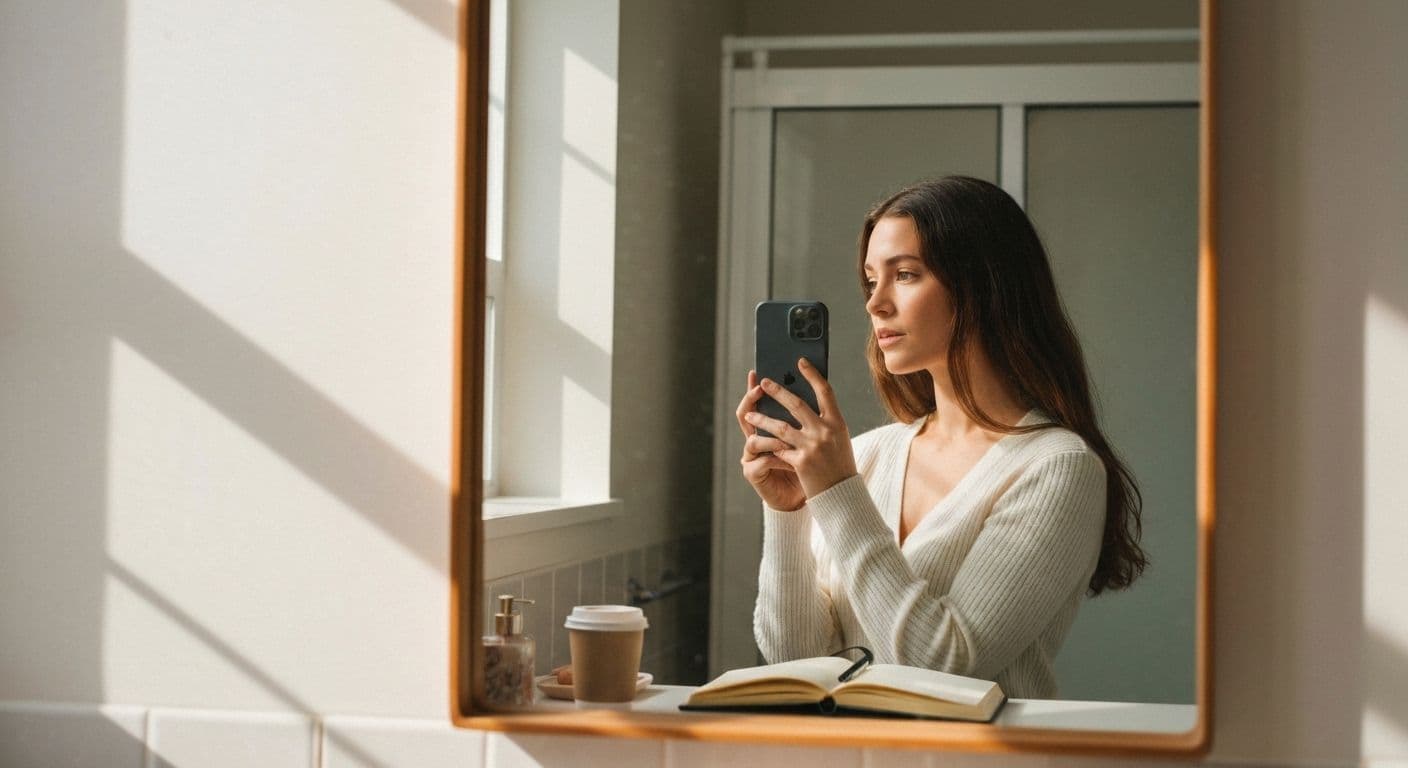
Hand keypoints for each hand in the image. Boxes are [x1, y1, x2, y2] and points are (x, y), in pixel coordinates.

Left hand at [740, 358, 856, 499]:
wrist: (843, 495)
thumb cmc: (839, 466)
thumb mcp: (838, 440)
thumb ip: (823, 423)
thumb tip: (800, 405)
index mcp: (837, 423)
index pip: (825, 391)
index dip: (812, 375)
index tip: (800, 362)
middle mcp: (825, 432)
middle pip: (796, 404)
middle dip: (777, 391)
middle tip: (764, 382)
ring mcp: (813, 447)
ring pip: (780, 427)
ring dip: (762, 420)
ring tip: (750, 415)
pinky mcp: (801, 462)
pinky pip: (779, 449)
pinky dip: (770, 446)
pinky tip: (760, 443)